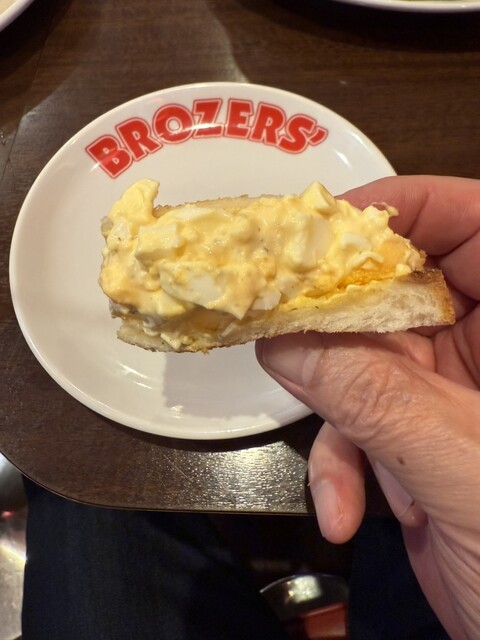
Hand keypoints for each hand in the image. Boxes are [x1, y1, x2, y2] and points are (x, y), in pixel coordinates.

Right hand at [256, 175, 479, 639]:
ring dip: (337, 410)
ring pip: (366, 362)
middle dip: (340, 319)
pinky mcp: (416, 435)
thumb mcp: (462, 466)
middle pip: (400, 289)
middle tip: (281, 326)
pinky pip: (362, 421)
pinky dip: (343, 463)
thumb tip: (283, 340)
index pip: (471, 222)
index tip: (323, 230)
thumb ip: (374, 398)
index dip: (401, 209)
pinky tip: (345, 511)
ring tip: (334, 457)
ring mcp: (450, 390)